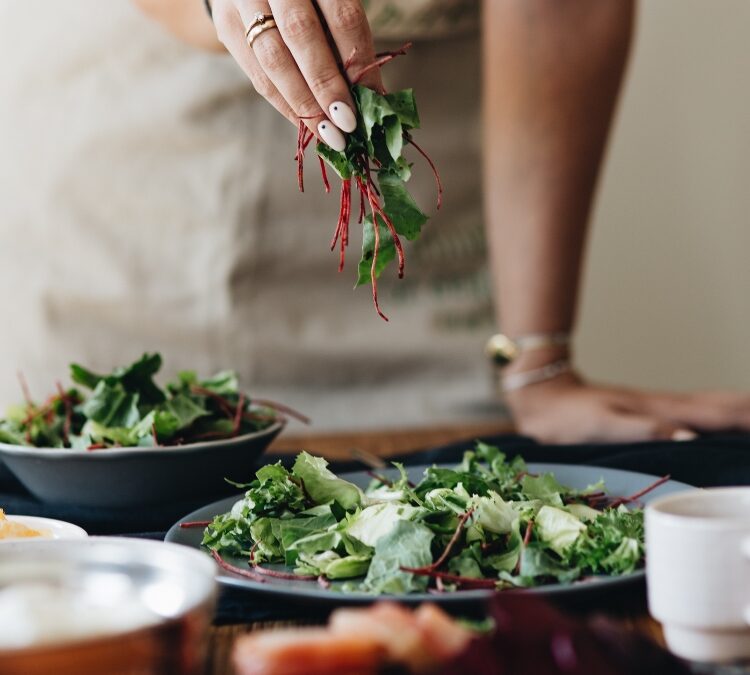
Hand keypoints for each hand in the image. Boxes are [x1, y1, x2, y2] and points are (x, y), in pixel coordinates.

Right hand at [210, 0, 382, 148]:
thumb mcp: (331, 5)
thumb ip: (347, 39)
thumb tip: (370, 95)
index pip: (341, 16)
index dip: (358, 61)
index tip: (373, 99)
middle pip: (302, 35)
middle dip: (327, 86)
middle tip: (348, 124)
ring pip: (273, 59)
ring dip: (304, 104)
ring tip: (329, 134)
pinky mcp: (226, 24)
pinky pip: (257, 74)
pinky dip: (284, 104)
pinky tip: (305, 124)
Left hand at [506, 371, 749, 443]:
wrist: (543, 396)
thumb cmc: (569, 416)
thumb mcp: (605, 425)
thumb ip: (646, 429)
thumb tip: (692, 437)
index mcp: (663, 409)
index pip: (720, 411)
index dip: (749, 416)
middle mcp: (666, 406)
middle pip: (722, 405)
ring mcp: (657, 408)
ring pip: (710, 407)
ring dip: (739, 413)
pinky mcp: (647, 414)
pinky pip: (694, 415)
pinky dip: (717, 418)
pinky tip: (717, 426)